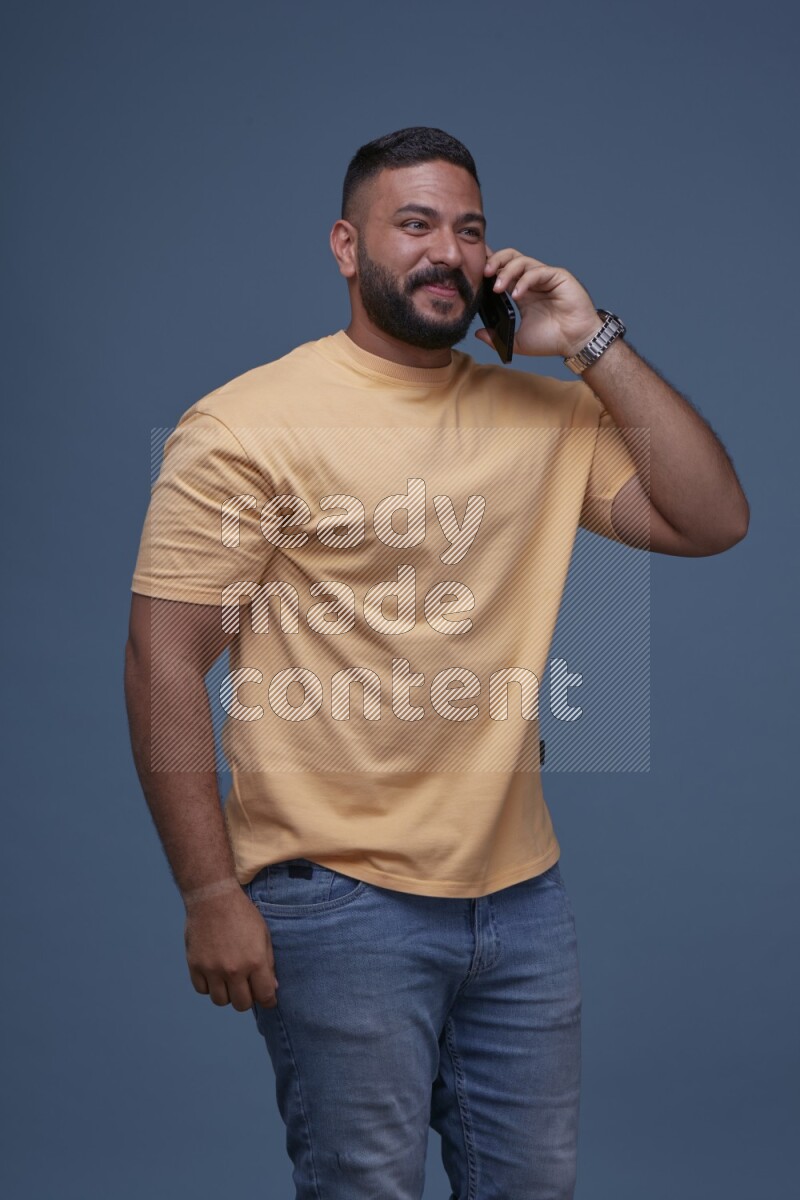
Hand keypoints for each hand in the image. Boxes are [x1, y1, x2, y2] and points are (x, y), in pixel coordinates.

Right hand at [184, 887, 278, 1010]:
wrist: (213, 898)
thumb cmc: (242, 914)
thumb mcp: (263, 934)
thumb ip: (268, 963)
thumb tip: (273, 987)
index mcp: (255, 961)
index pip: (264, 996)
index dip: (268, 1000)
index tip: (267, 998)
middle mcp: (234, 970)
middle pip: (242, 1004)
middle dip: (248, 998)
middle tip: (247, 987)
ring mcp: (212, 969)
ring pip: (220, 1001)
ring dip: (227, 994)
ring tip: (230, 980)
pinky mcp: (195, 966)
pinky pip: (202, 990)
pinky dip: (209, 986)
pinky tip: (214, 973)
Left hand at [476, 244, 603, 359]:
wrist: (575, 343)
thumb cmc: (551, 340)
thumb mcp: (516, 341)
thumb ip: (497, 337)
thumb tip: (477, 334)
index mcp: (521, 292)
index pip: (502, 271)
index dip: (489, 267)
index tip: (474, 271)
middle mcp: (531, 281)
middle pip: (510, 258)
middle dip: (494, 261)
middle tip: (483, 273)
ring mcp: (545, 277)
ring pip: (522, 261)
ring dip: (507, 271)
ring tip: (497, 288)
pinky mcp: (558, 277)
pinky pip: (538, 272)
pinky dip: (525, 281)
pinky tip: (518, 295)